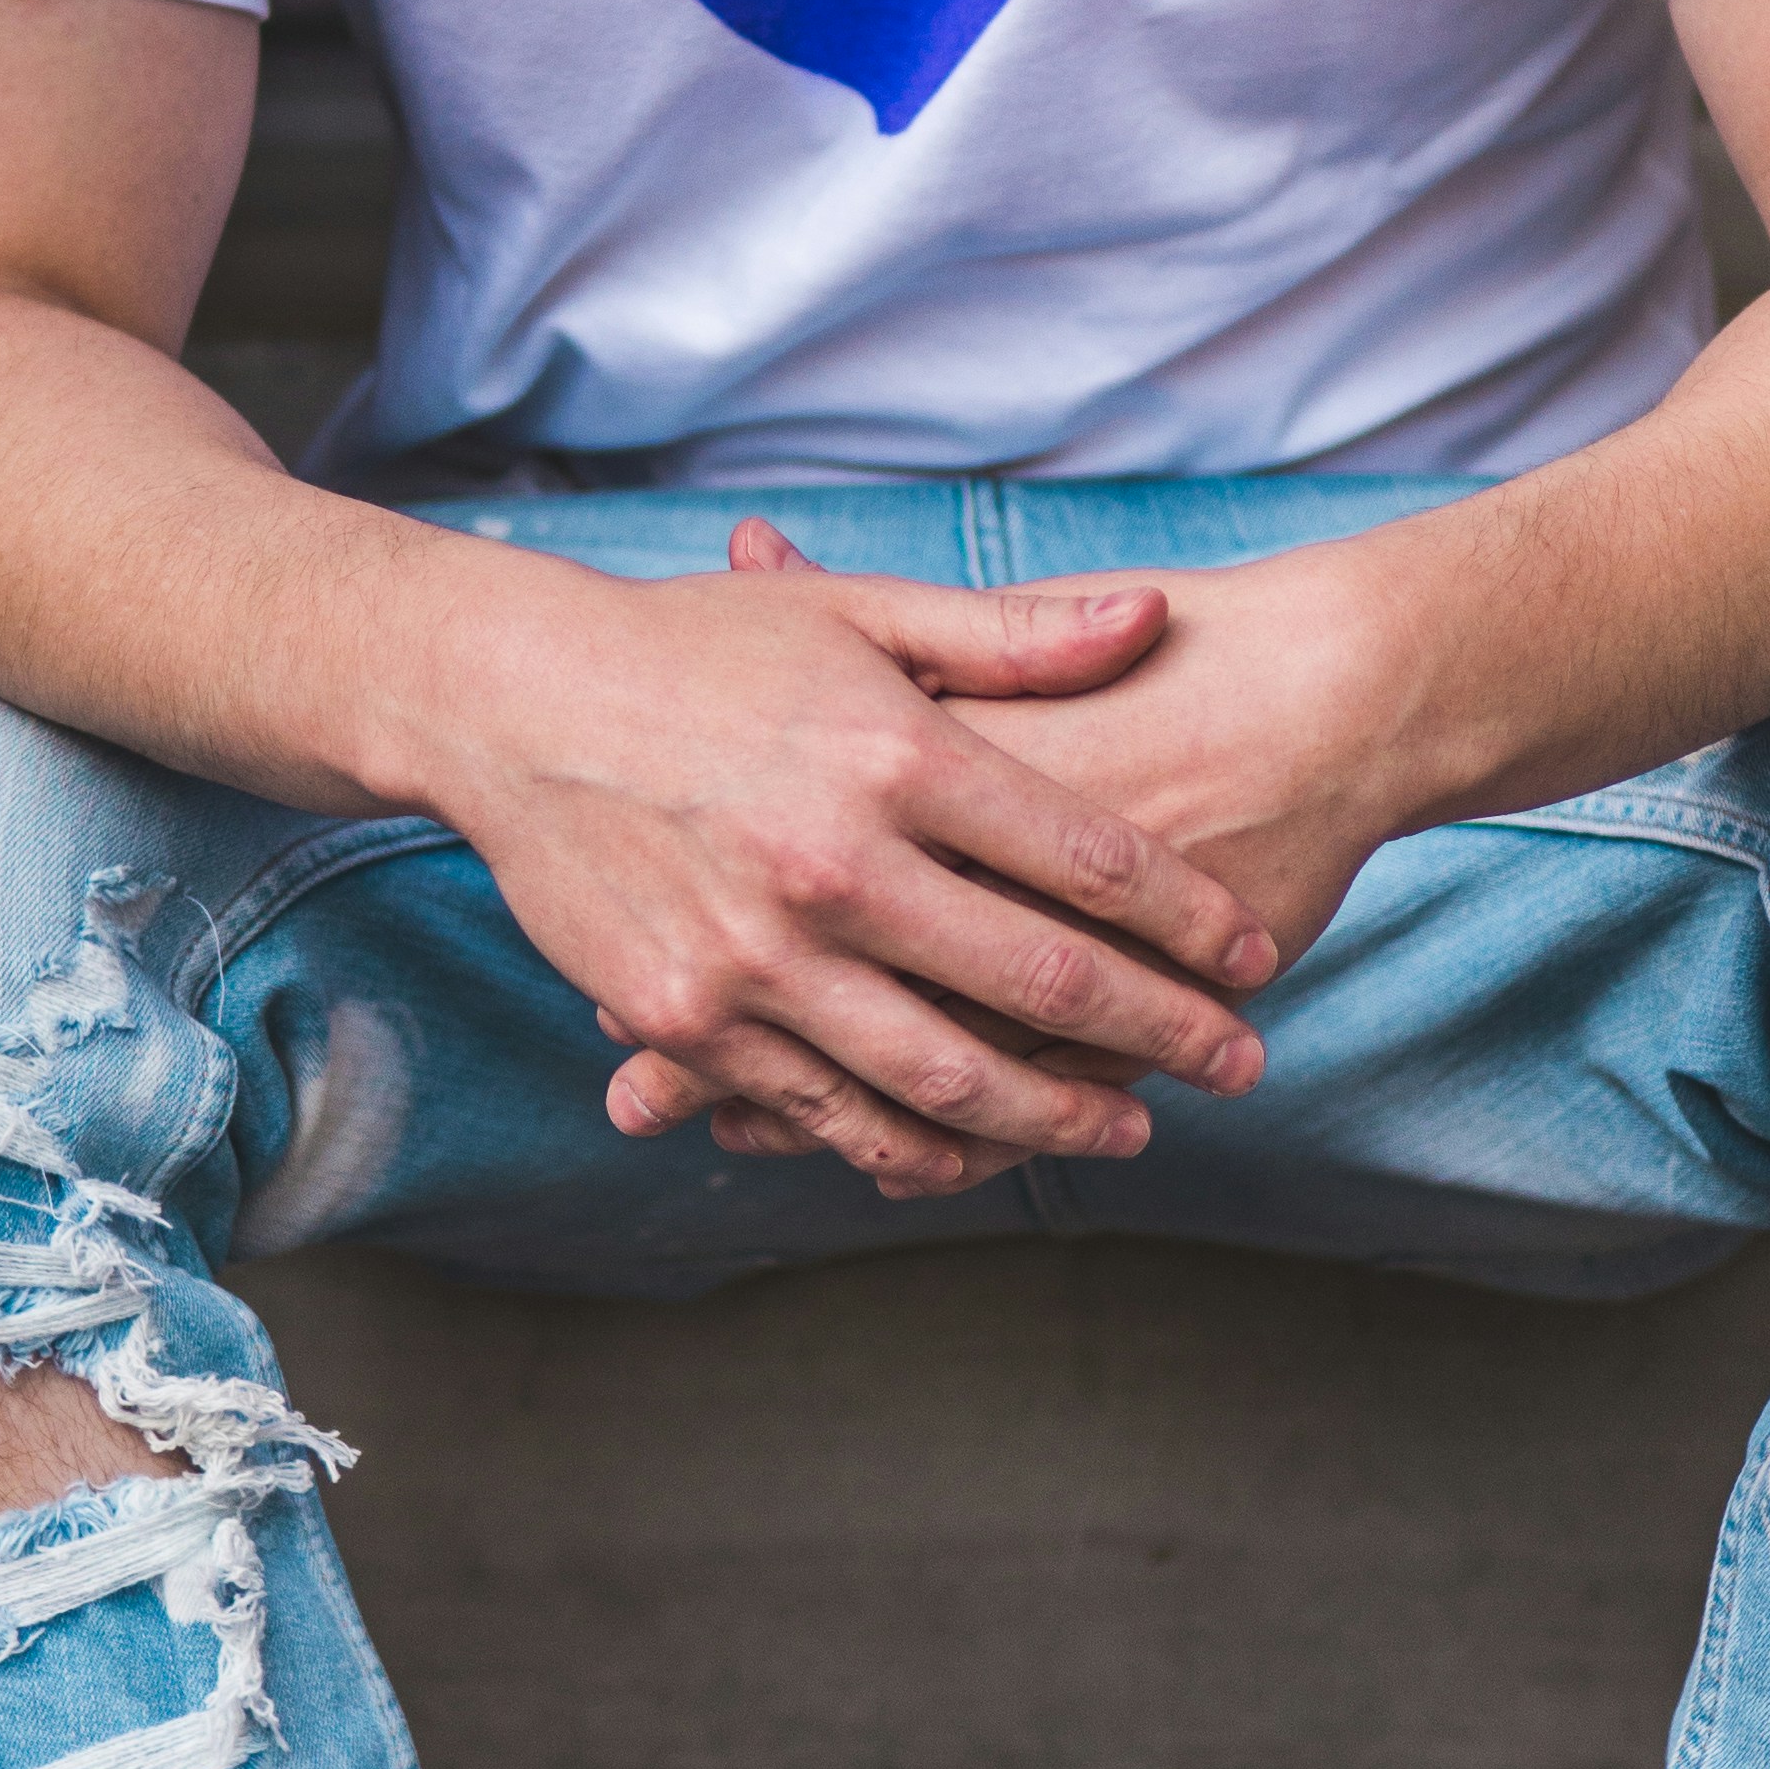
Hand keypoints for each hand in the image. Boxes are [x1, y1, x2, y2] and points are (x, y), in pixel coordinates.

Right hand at [428, 529, 1281, 1199]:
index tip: (1254, 956)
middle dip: (1161, 1034)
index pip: (1087, 860)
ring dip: (1056, 1117)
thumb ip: (1010, 634)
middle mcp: (834, 865)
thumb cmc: (701, 645)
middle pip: (1040, 981)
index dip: (1189, 920)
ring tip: (1134, 1130)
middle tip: (1241, 1064)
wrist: (515, 699)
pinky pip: (828, 1110)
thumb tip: (1148, 615)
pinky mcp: (689, 1017)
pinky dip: (915, 1146)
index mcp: (896, 755)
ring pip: (945, 1076)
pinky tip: (980, 1155)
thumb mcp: (862, 613)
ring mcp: (758, 955)